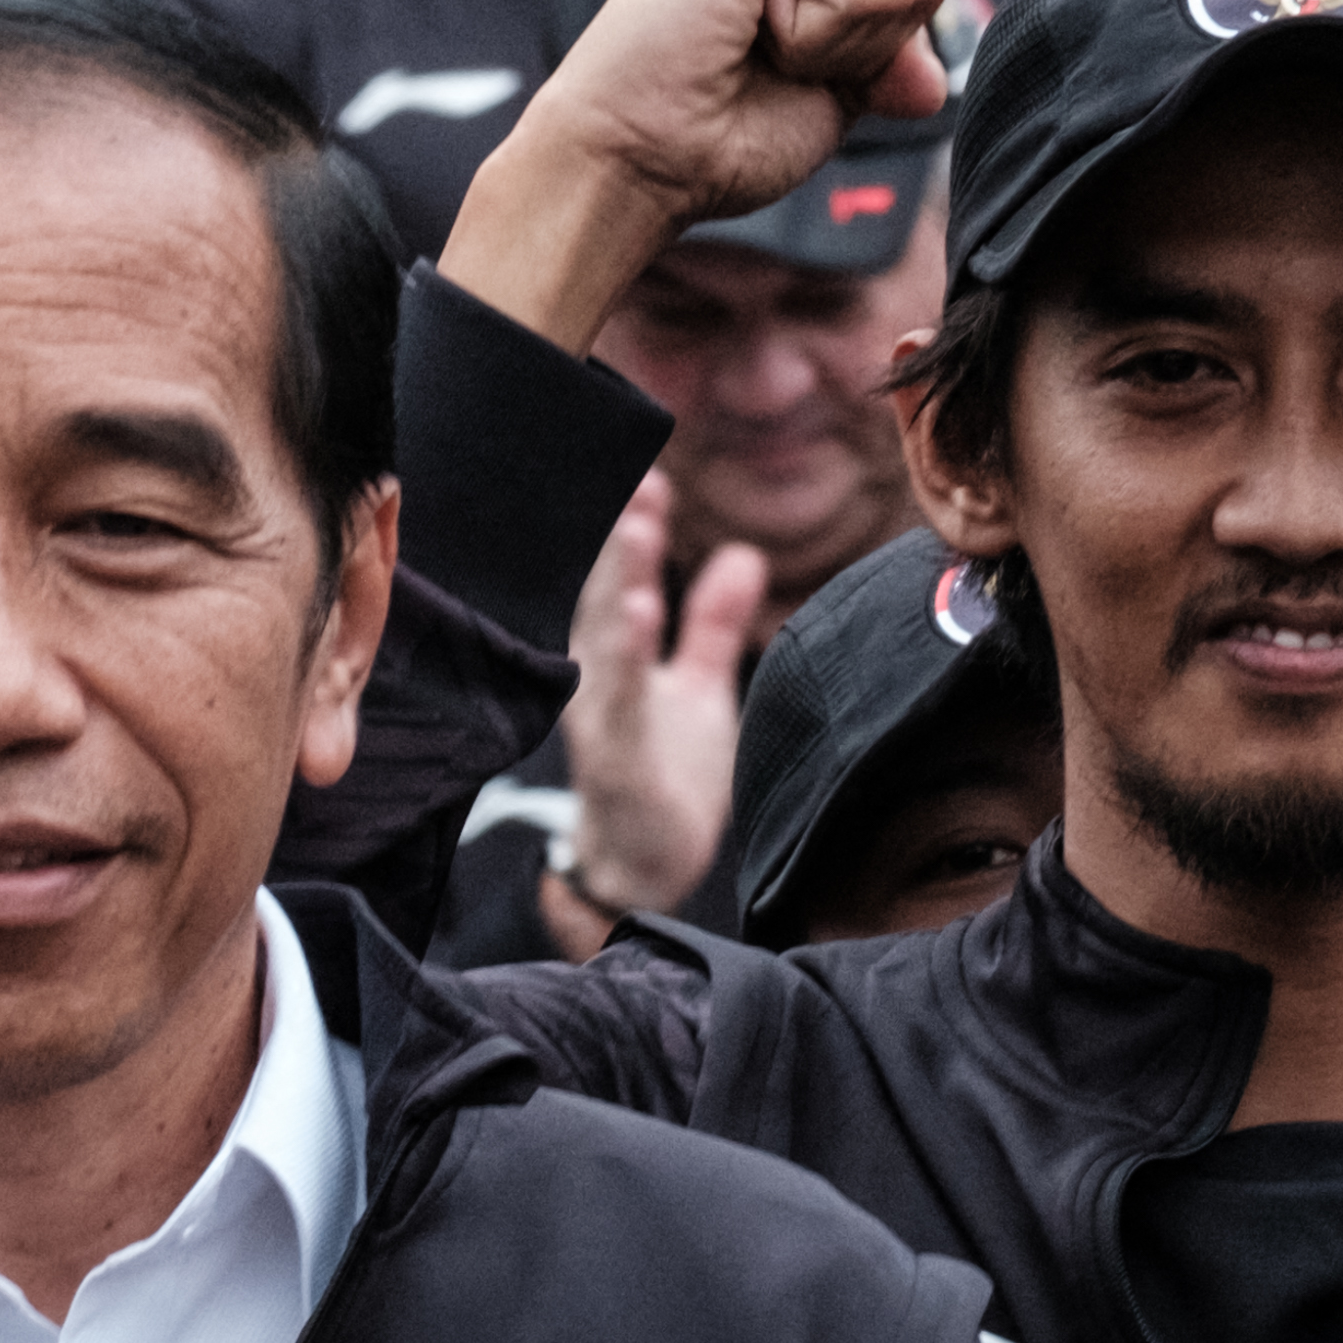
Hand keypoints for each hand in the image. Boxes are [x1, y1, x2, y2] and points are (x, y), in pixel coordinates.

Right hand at [444, 0, 955, 356]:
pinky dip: (816, 39)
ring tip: (742, 44)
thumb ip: (889, 57)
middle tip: (752, 60)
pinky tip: (739, 29)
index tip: (768, 68)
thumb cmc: (709, 138)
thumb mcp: (829, 92)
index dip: (864, 55)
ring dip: (833, 46)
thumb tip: (935, 79)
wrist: (632, 166)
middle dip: (854, 48)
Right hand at [553, 476, 763, 947]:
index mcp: (621, 659)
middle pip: (609, 597)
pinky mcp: (614, 764)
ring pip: (605, 642)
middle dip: (622, 540)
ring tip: (641, 529)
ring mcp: (603, 722)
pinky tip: (638, 617)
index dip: (637, 528)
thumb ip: (713, 626)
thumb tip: (741, 553)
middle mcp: (601, 682)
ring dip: (621, 584)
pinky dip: (623, 662)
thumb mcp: (699, 690)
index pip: (628, 580)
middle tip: (640, 481)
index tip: (651, 470)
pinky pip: (616, 707)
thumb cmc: (664, 777)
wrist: (644, 872)